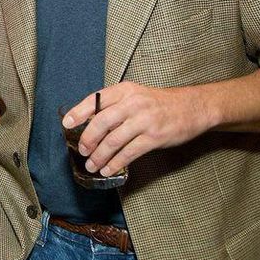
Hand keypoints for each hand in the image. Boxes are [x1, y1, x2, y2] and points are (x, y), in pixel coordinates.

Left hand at [61, 81, 213, 177]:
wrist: (192, 107)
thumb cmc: (158, 103)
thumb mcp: (135, 95)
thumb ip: (114, 105)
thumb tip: (88, 122)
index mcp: (124, 90)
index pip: (95, 100)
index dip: (78, 113)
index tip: (66, 124)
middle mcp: (132, 103)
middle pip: (101, 123)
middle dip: (87, 139)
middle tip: (82, 150)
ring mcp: (144, 121)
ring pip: (113, 141)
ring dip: (99, 156)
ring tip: (92, 165)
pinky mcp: (154, 138)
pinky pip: (129, 153)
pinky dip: (115, 163)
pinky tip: (108, 169)